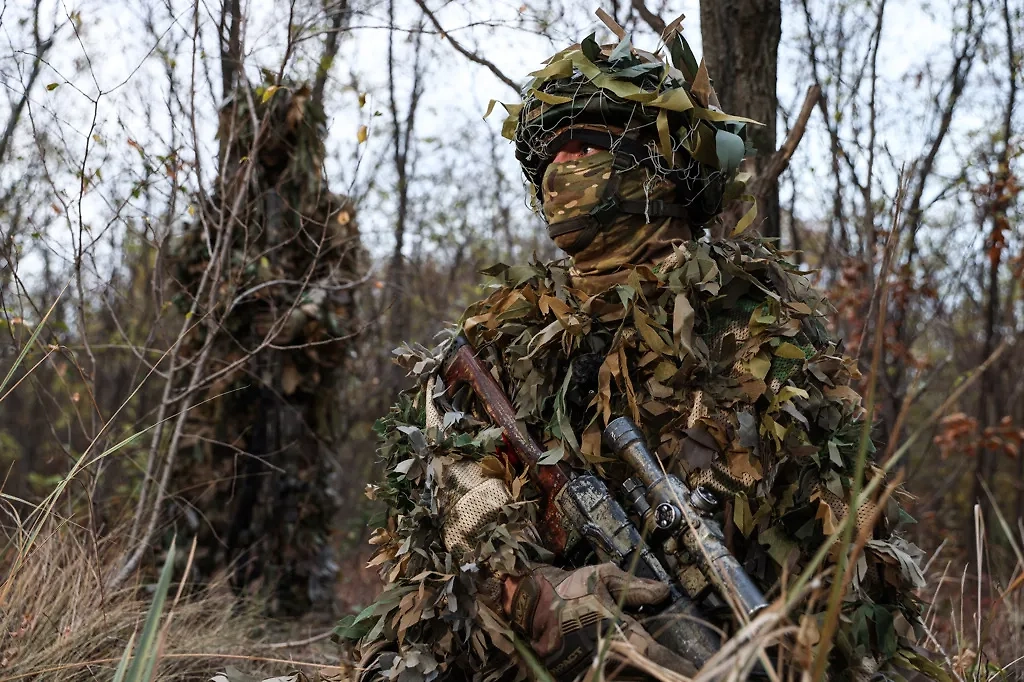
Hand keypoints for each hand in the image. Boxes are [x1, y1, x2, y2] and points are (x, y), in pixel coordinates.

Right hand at [505, 563, 698, 680]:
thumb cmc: (567, 588)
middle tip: (681, 675)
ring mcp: (589, 668)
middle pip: (642, 676)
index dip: (677, 666)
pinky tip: (626, 675)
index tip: (695, 671)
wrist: (527, 603)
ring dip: (638, 678)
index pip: (655, 655)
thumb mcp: (601, 578)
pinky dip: (616, 679)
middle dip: (659, 675)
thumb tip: (663, 590)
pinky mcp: (574, 676)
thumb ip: (634, 587)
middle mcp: (606, 654)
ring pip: (623, 681)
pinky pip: (601, 679)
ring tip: (654, 676)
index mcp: (617, 630)